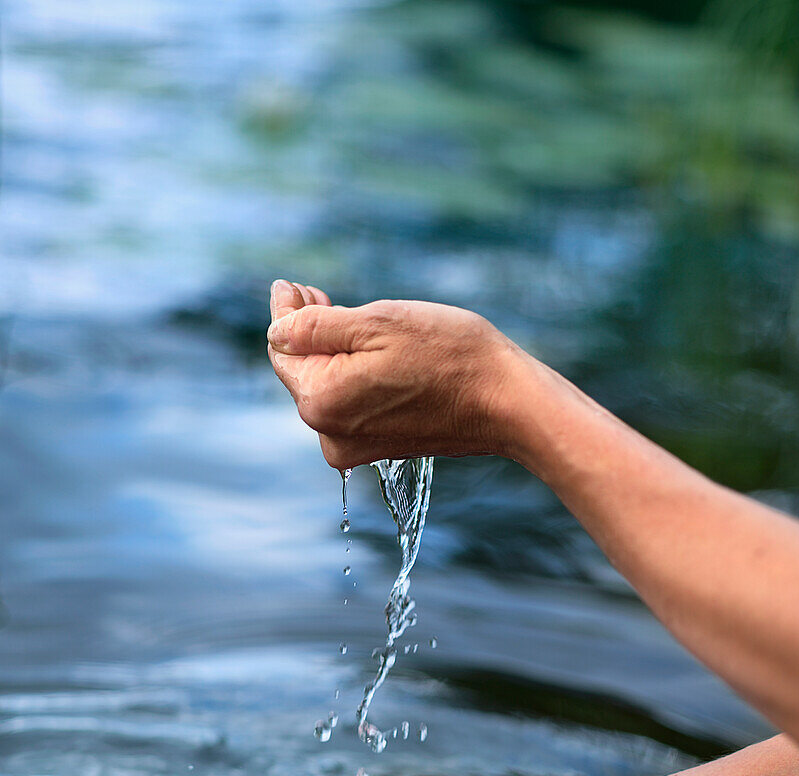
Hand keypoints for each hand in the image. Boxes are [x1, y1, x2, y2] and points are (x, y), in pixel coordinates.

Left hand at [266, 280, 535, 468]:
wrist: (505, 402)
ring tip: (348, 318)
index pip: (281, 350)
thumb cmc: (447, 356)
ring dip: (332, 352)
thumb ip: (314, 327)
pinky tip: (372, 353)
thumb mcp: (376, 323)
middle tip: (316, 294)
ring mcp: (354, 447)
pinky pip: (351, 405)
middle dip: (307, 332)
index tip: (293, 286)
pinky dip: (354, 376)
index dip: (286, 313)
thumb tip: (276, 328)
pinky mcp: (379, 448)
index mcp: (321, 401)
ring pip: (328, 387)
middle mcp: (329, 435)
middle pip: (303, 372)